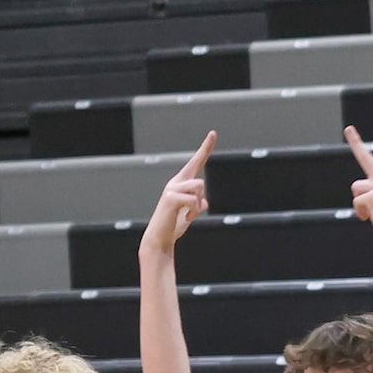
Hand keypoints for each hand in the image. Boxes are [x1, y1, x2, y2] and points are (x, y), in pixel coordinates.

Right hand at [139, 132, 213, 255]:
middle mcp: (175, 183)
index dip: (205, 148)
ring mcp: (171, 189)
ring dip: (197, 206)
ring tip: (187, 215)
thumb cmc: (172, 226)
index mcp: (181, 183)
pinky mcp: (170, 198)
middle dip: (199, 199)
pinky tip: (185, 218)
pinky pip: (194, 200)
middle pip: (201, 182)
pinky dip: (193, 212)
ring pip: (199, 188)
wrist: (160, 239)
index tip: (213, 133)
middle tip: (189, 213)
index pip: (196, 162)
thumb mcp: (189, 213)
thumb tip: (204, 202)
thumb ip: (197, 205)